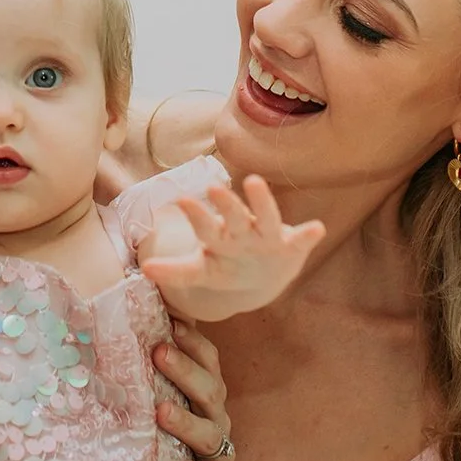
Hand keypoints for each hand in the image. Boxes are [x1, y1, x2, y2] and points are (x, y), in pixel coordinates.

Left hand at [139, 174, 325, 320]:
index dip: (195, 215)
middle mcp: (242, 231)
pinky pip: (301, 240)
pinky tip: (317, 228)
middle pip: (233, 216)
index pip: (204, 225)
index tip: (180, 200)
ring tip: (256, 183)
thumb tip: (144, 269)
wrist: (262, 277)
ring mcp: (267, 236)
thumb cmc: (227, 266)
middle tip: (213, 187)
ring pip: (266, 217)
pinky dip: (308, 235)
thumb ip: (176, 272)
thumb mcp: (203, 271)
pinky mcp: (291, 246)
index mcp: (219, 237)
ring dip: (262, 201)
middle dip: (225, 204)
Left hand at [153, 322, 232, 460]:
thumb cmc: (174, 430)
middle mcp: (215, 417)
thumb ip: (157, 368)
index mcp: (208, 392)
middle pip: (208, 391)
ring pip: (207, 434)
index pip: (208, 361)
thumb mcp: (168, 396)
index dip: (193, 342)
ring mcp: (217, 450)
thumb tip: (131, 324)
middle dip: (184, 371)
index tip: (171, 323)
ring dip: (186, 422)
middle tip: (158, 353)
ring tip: (162, 412)